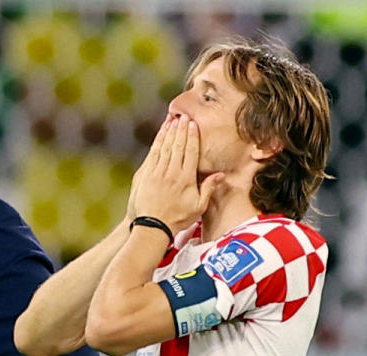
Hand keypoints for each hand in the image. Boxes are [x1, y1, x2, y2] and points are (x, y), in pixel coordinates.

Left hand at [130, 115, 224, 233]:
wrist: (152, 227)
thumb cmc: (177, 218)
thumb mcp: (198, 206)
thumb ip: (209, 188)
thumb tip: (221, 175)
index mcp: (185, 179)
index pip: (190, 152)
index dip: (192, 136)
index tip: (193, 124)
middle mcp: (171, 172)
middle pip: (177, 145)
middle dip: (181, 129)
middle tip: (184, 116)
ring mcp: (157, 172)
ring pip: (164, 147)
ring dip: (169, 132)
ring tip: (173, 120)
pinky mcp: (146, 175)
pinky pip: (153, 153)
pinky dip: (157, 141)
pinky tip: (161, 134)